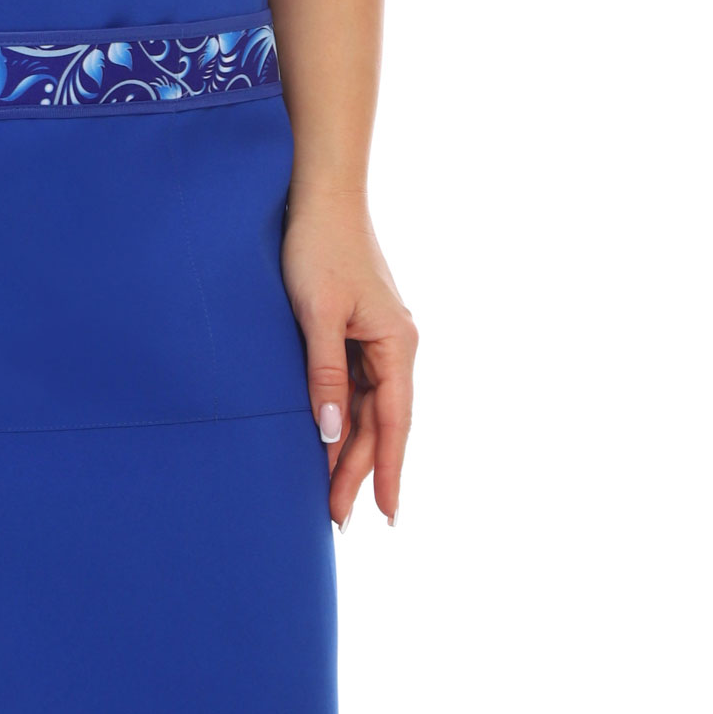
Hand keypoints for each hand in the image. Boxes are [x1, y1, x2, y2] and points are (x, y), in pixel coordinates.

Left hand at [281, 196, 416, 528]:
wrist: (321, 194)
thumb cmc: (318, 248)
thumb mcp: (316, 315)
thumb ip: (324, 376)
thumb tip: (330, 434)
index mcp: (397, 344)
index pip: (395, 423)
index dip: (390, 472)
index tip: (389, 517)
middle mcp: (395, 345)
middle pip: (381, 422)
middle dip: (360, 471)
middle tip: (335, 519)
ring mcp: (377, 337)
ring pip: (367, 407)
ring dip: (349, 448)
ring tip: (327, 493)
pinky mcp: (357, 328)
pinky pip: (354, 385)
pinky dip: (341, 415)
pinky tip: (325, 439)